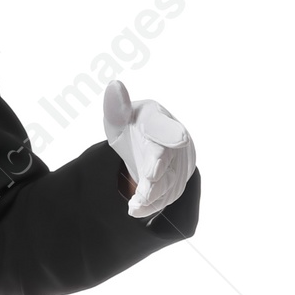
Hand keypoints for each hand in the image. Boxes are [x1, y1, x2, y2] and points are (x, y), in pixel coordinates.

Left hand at [102, 79, 195, 218]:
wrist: (145, 146)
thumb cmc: (129, 129)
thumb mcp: (117, 119)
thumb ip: (115, 107)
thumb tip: (114, 86)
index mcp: (157, 119)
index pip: (165, 127)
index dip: (170, 134)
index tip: (178, 140)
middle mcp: (175, 138)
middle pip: (168, 158)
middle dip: (158, 173)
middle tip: (145, 189)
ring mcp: (180, 160)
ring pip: (170, 179)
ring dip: (153, 194)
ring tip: (134, 206)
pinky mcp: (179, 178)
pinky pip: (169, 193)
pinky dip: (153, 203)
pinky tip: (137, 209)